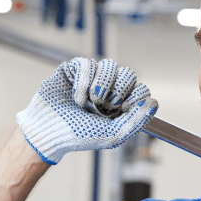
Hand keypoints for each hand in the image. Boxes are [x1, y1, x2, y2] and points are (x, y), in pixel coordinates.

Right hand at [16, 58, 157, 164]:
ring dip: (101, 85)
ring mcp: (91, 77)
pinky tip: (76, 98)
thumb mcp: (112, 135)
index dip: (135, 97)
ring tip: (89, 103)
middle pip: (129, 73)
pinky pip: (88, 64)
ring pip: (110, 65)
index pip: (140, 89)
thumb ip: (135, 122)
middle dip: (119, 90)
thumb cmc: (77, 135)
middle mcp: (108, 88)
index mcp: (120, 104)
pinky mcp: (74, 69)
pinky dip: (83, 83)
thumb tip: (154, 104)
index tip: (121, 110)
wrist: (47, 132)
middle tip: (105, 106)